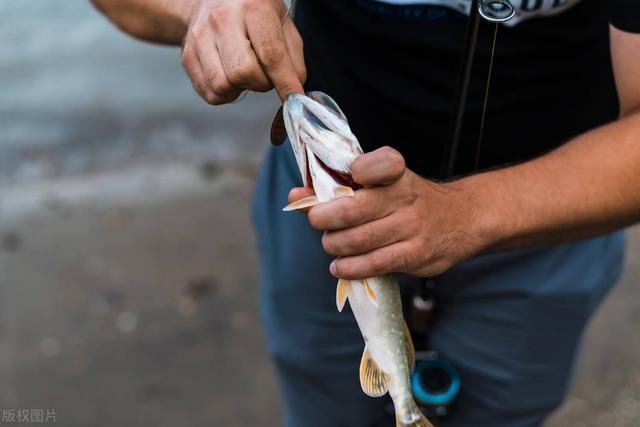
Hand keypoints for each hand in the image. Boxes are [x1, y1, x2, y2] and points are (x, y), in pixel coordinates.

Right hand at [181, 0, 305, 104]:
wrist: (211, 1)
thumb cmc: (253, 15)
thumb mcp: (282, 24)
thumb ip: (293, 59)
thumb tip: (294, 90)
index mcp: (252, 7)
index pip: (270, 54)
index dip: (284, 82)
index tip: (294, 98)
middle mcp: (222, 19)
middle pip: (243, 73)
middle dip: (261, 83)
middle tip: (265, 74)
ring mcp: (200, 37)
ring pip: (224, 86)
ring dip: (241, 88)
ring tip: (246, 72)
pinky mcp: (188, 56)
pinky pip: (211, 93)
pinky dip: (226, 93)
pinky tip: (230, 75)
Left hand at [289, 147, 492, 278]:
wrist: (462, 219)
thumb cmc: (408, 199)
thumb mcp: (382, 182)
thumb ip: (339, 187)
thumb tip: (294, 197)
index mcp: (396, 171)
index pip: (376, 164)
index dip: (355, 171)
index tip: (344, 178)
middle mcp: (405, 196)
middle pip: (351, 210)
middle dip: (322, 219)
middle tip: (317, 222)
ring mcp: (412, 227)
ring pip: (357, 240)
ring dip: (334, 245)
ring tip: (331, 244)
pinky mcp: (415, 255)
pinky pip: (373, 264)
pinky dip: (349, 267)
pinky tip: (339, 266)